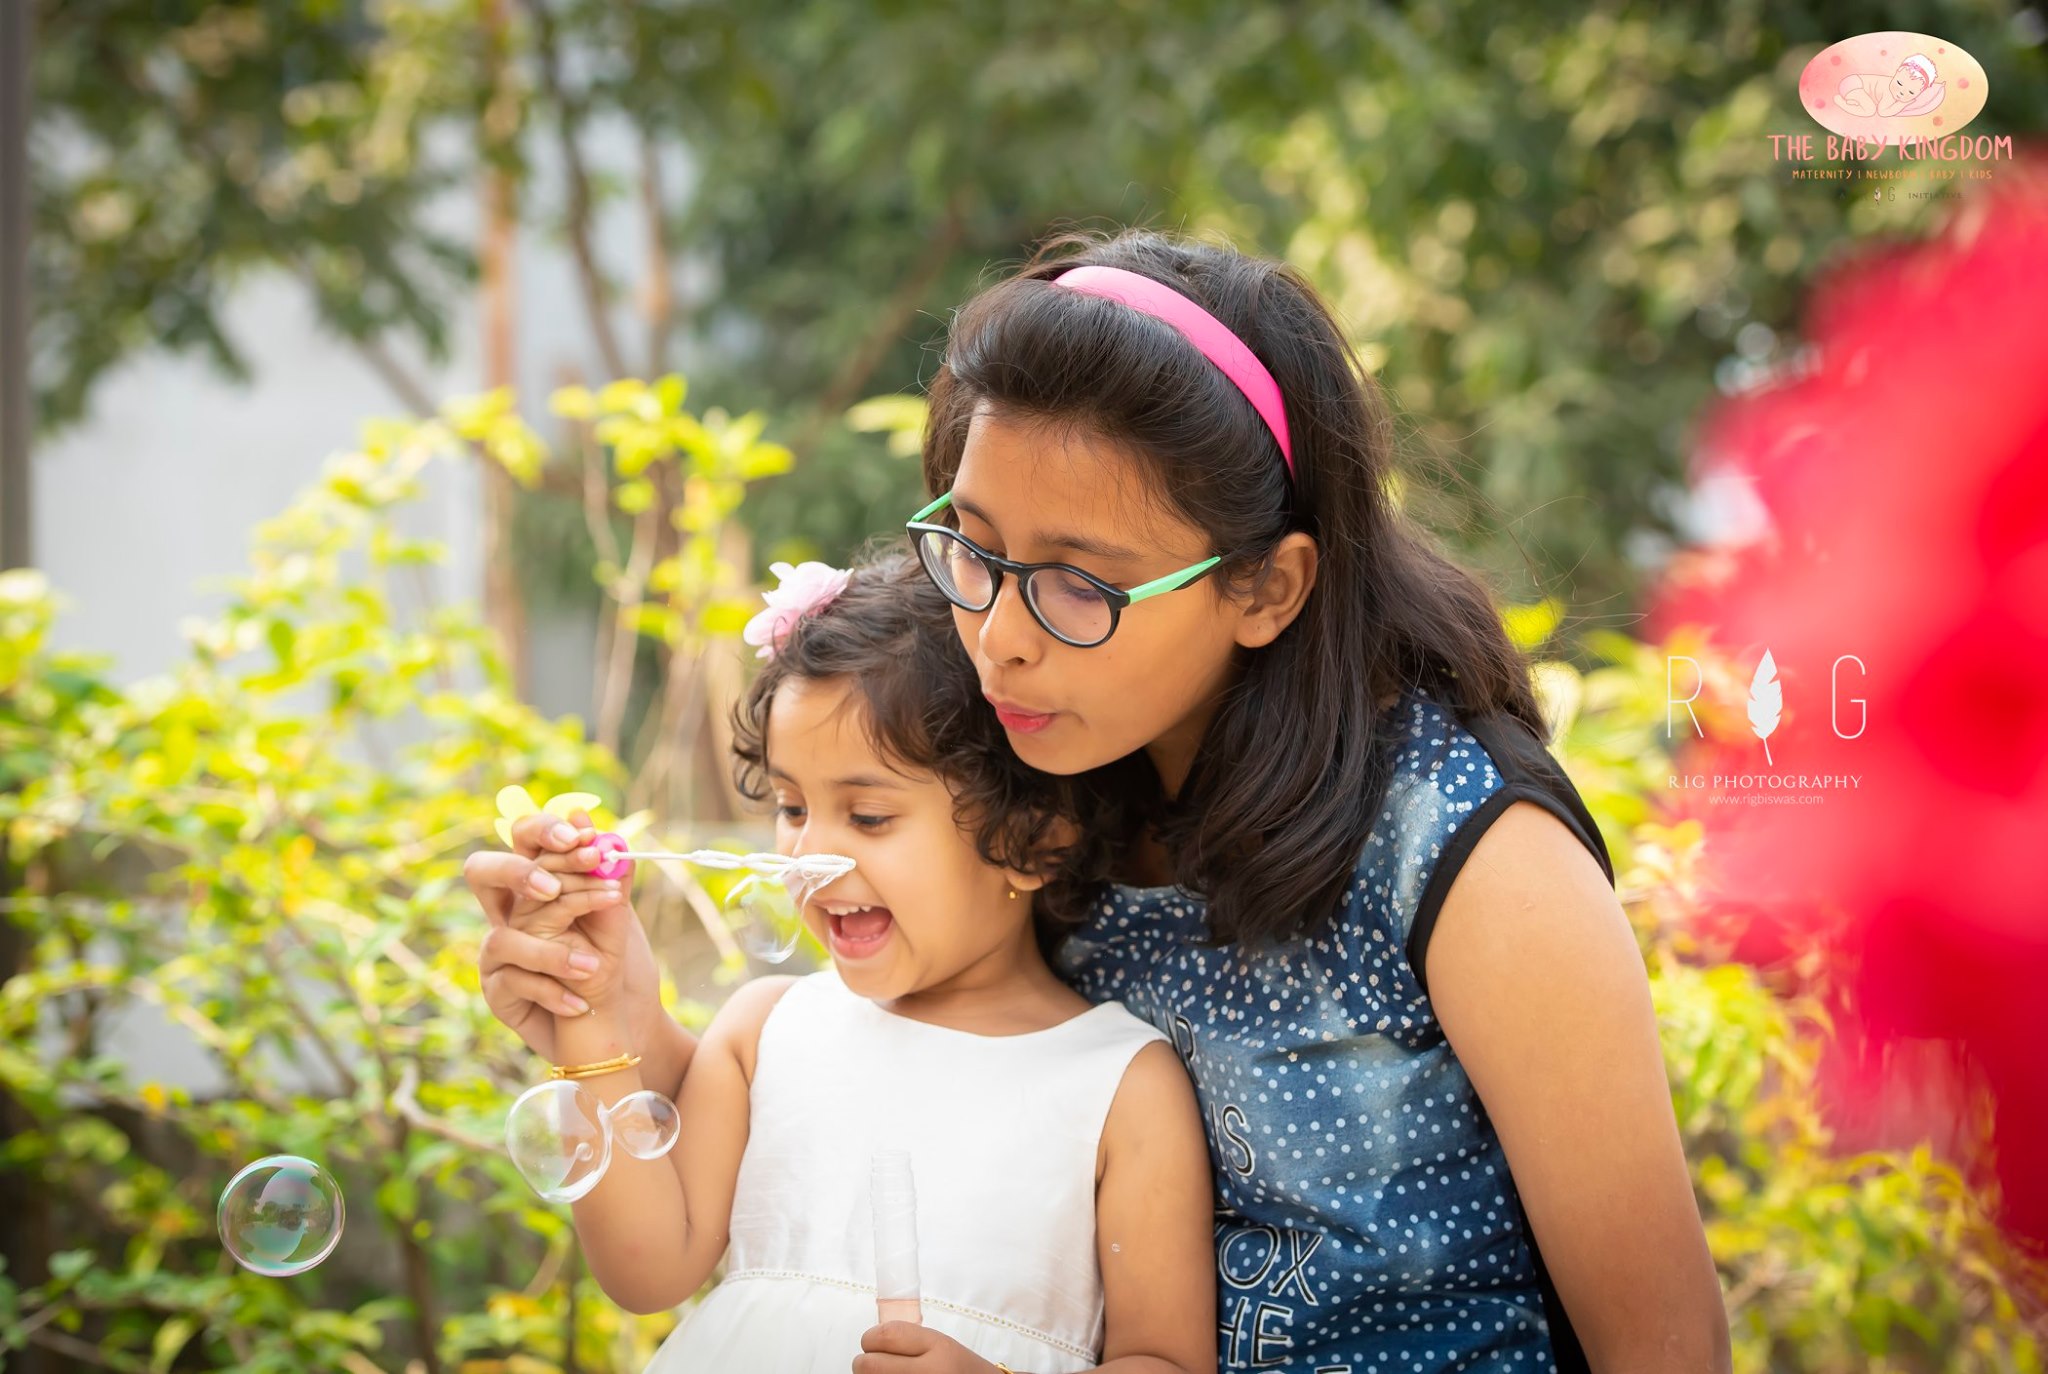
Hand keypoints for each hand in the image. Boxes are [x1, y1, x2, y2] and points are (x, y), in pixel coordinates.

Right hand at [465, 807, 660, 1060]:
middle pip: (482, 870)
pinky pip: (514, 982)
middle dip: (517, 871)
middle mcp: (510, 913)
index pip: (525, 841)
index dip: (543, 831)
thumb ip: (612, 877)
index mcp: (539, 885)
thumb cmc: (614, 964)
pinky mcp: (498, 990)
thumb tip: (609, 834)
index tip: (581, 838)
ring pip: (504, 937)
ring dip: (550, 953)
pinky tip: (580, 1003)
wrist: (616, 1021)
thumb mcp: (619, 918)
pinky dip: (552, 991)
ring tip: (592, 967)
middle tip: (554, 888)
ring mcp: (498, 952)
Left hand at [852, 1323, 1005, 1373]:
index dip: (871, 1338)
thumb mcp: (943, 1346)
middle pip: (869, 1365)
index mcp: (939, 1348)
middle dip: (864, 1363)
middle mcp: (929, 1373)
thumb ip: (910, 1340)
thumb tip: (872, 1342)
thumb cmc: (961, 1372)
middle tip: (871, 1364)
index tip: (872, 1343)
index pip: (886, 1335)